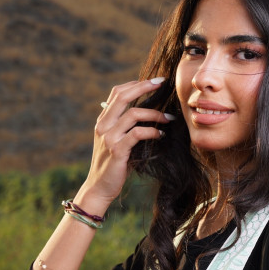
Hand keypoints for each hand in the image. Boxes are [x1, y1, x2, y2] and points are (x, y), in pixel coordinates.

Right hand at [76, 77, 172, 213]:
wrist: (99, 188)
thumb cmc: (112, 165)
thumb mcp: (115, 142)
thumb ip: (124, 127)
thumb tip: (146, 113)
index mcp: (103, 121)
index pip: (117, 93)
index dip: (135, 83)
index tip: (153, 81)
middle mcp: (104, 126)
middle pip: (123, 97)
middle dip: (144, 87)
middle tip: (162, 83)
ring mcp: (109, 138)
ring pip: (133, 114)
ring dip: (155, 114)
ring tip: (169, 118)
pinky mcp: (117, 151)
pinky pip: (137, 134)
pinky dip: (152, 131)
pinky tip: (160, 134)